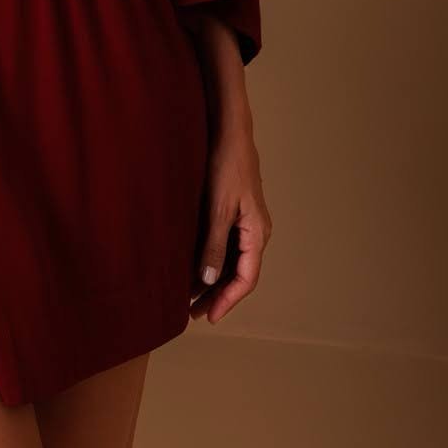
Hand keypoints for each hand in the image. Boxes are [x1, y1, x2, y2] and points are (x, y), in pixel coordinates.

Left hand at [190, 118, 271, 323]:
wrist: (229, 131)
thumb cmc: (226, 165)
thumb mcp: (217, 208)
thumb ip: (214, 245)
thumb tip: (211, 281)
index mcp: (257, 232)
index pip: (246, 279)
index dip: (227, 301)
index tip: (208, 317)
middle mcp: (255, 231)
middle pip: (239, 273)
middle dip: (218, 295)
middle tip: (193, 313)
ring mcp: (245, 221)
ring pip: (232, 260)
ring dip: (213, 279)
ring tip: (190, 296)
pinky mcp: (234, 212)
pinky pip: (225, 245)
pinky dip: (211, 259)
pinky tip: (194, 266)